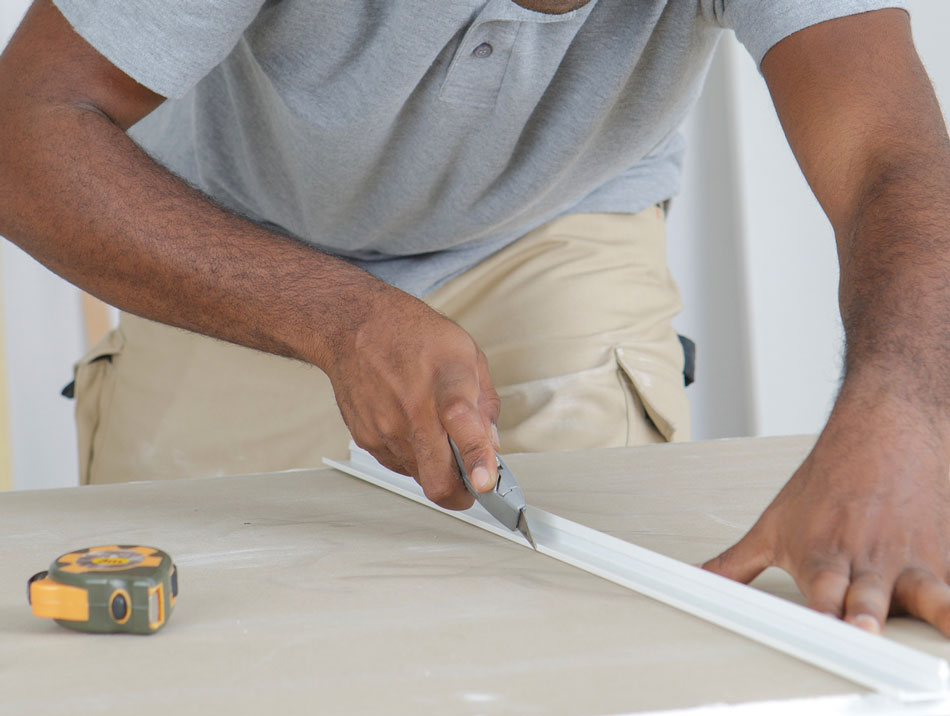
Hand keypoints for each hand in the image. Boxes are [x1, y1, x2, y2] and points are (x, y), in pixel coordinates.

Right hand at [322, 283, 500, 509]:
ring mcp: (386, 429)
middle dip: (461, 493)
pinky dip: (413, 455)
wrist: (355, 325)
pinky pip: (400, 464)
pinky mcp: (367, 440)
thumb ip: (485, 405)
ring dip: (436, 467)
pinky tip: (410, 423)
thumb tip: (492, 446)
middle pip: (437, 480)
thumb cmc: (414, 336)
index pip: (463, 429)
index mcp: (446, 386)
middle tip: (472, 481)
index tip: (485, 483)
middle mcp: (413, 412)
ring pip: (420, 477)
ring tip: (433, 429)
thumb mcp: (468, 355)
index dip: (476, 461)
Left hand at [703, 392, 949, 635]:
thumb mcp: (773, 525)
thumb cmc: (825, 484)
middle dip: (863, 616)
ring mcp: (911, 565)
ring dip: (935, 611)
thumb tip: (696, 581)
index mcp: (823, 562)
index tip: (816, 636)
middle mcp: (867, 566)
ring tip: (945, 625)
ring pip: (929, 594)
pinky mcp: (944, 563)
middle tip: (861, 628)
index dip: (818, 617)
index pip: (818, 598)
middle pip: (866, 599)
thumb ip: (736, 563)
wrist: (882, 434)